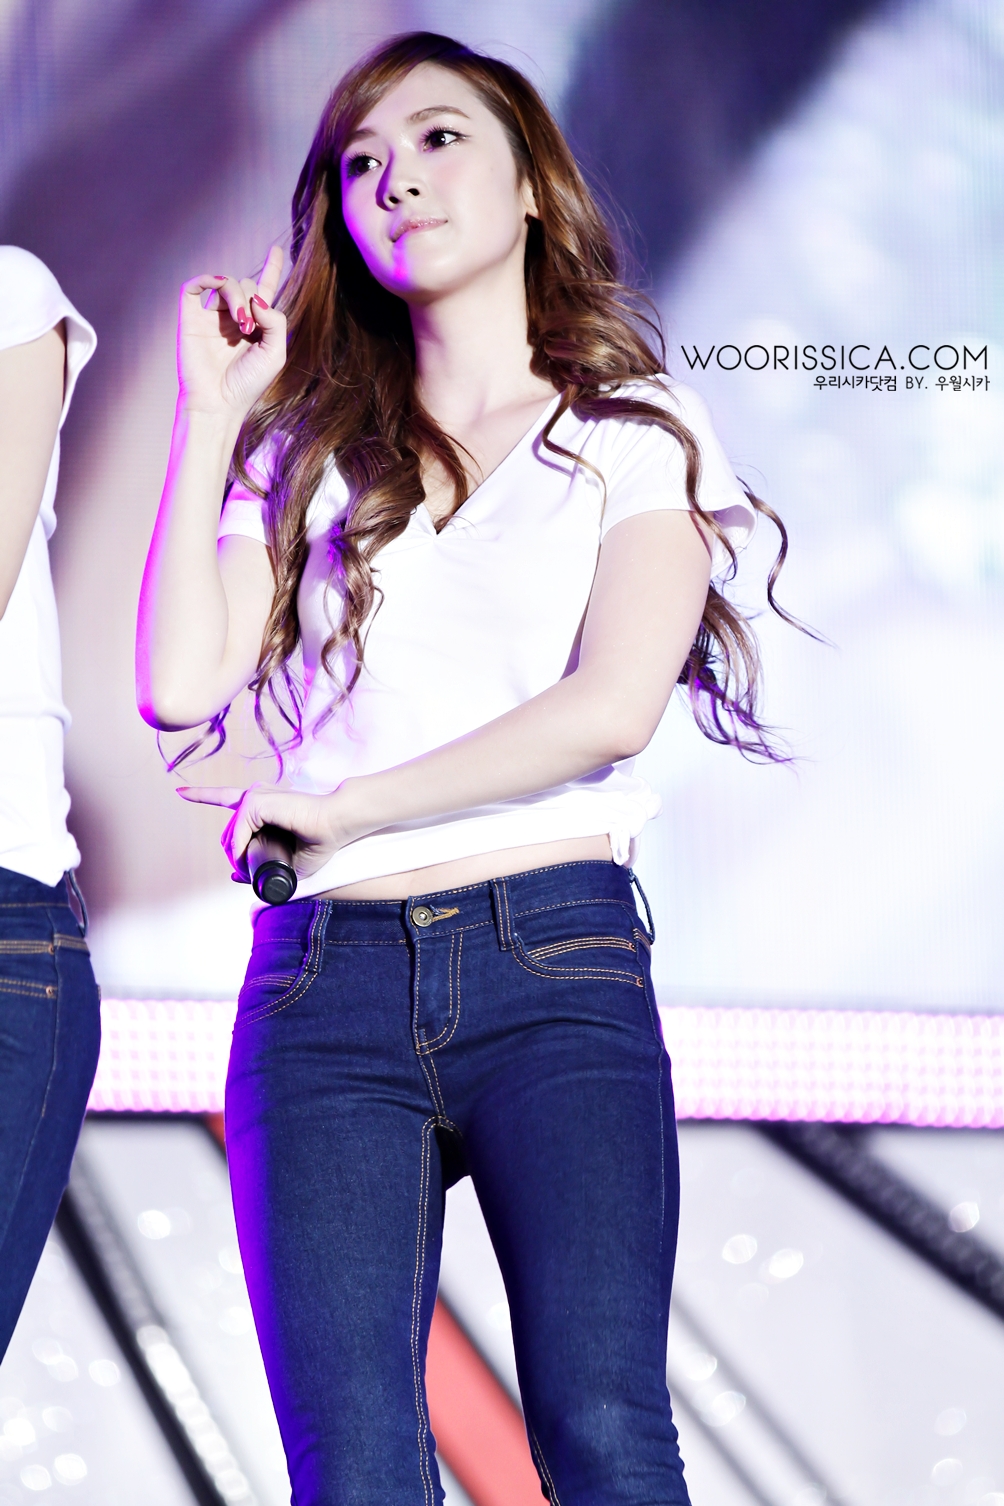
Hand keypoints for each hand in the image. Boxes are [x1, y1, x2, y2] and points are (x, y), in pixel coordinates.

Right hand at [176, 244, 285, 422]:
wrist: (218, 402)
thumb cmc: (247, 384)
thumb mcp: (275, 353)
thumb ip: (276, 321)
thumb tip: (256, 298)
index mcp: (255, 326)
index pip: (263, 292)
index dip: (271, 270)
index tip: (277, 250)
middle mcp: (232, 318)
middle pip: (247, 284)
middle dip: (253, 299)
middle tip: (250, 328)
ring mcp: (210, 317)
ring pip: (226, 283)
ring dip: (237, 296)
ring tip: (241, 323)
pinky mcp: (190, 318)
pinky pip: (194, 286)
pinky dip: (208, 278)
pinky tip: (218, 286)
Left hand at [177, 782, 364, 882]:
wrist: (337, 825)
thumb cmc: (320, 841)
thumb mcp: (286, 861)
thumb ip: (261, 865)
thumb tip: (235, 875)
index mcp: (262, 803)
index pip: (225, 797)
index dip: (201, 794)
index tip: (181, 791)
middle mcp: (255, 795)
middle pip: (229, 833)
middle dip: (234, 858)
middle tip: (249, 873)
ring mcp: (254, 795)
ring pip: (230, 836)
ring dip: (237, 859)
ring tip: (252, 871)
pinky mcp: (256, 800)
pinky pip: (237, 834)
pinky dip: (239, 852)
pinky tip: (248, 860)